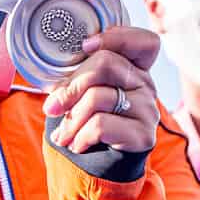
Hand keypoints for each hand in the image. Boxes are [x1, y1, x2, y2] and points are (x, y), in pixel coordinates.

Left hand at [43, 26, 160, 153]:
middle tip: (52, 107)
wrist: (107, 162)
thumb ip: (75, 80)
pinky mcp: (143, 135)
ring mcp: (148, 109)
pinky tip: (76, 144)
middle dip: (71, 86)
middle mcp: (146, 84)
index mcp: (134, 68)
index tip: (85, 46)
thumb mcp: (82, 94)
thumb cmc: (93, 120)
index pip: (143, 41)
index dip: (116, 37)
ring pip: (98, 97)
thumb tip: (55, 91)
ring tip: (62, 135)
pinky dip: (80, 137)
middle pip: (106, 63)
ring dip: (71, 120)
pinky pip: (101, 125)